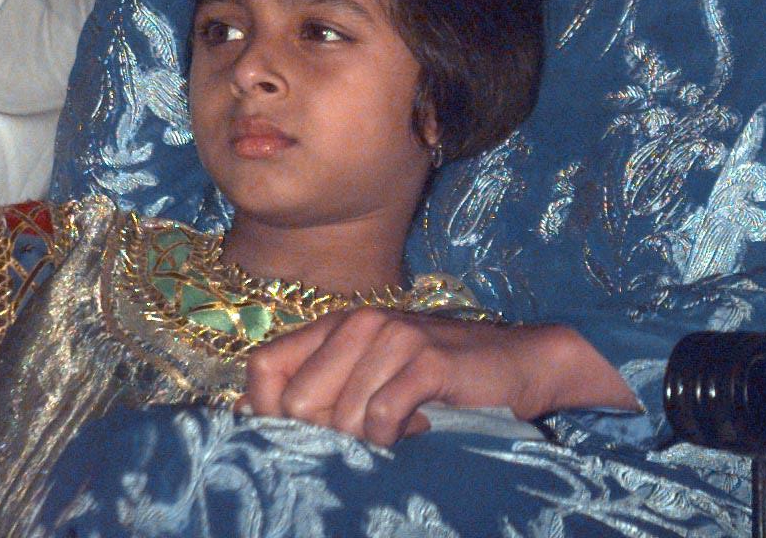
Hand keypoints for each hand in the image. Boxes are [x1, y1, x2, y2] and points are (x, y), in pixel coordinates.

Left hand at [243, 310, 637, 445]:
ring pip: (340, 418)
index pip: (263, 367)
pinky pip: (382, 419)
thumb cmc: (440, 380)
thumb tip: (246, 411)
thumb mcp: (371, 378)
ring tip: (400, 430)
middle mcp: (358, 323)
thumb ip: (318, 388)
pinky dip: (396, 439)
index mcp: (337, 326)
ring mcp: (393, 337)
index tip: (299, 441)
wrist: (519, 363)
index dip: (266, 413)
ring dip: (368, 442)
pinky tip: (419, 427)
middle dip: (323, 438)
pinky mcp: (427, 359)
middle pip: (296, 401)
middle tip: (364, 440)